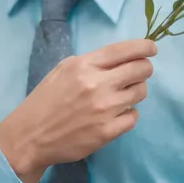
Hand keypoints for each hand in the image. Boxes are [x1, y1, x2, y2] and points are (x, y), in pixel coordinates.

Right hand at [0, 39, 156, 182]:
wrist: (31, 135)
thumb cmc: (47, 98)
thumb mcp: (64, 69)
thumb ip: (92, 61)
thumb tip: (122, 57)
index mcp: (85, 65)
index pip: (124, 50)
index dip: (144, 47)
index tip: (152, 48)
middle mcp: (98, 85)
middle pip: (140, 69)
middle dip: (145, 68)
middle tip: (140, 71)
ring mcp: (104, 109)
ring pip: (140, 92)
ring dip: (136, 90)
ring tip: (123, 93)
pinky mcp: (107, 132)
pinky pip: (134, 117)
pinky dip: (128, 113)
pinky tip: (116, 113)